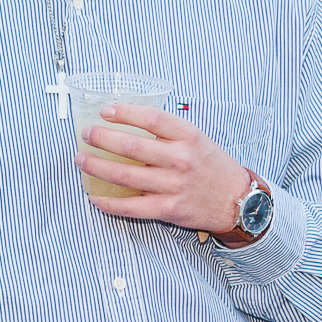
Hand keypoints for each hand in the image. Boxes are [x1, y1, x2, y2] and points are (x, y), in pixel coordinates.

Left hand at [79, 103, 253, 233]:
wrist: (239, 201)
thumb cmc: (211, 167)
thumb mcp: (196, 140)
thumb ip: (167, 132)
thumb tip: (127, 121)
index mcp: (188, 137)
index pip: (151, 118)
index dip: (124, 113)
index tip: (104, 111)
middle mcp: (180, 159)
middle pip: (131, 146)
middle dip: (101, 138)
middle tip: (86, 135)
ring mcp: (173, 185)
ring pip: (124, 176)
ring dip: (96, 167)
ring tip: (81, 160)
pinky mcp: (168, 209)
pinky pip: (130, 207)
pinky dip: (108, 203)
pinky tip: (94, 196)